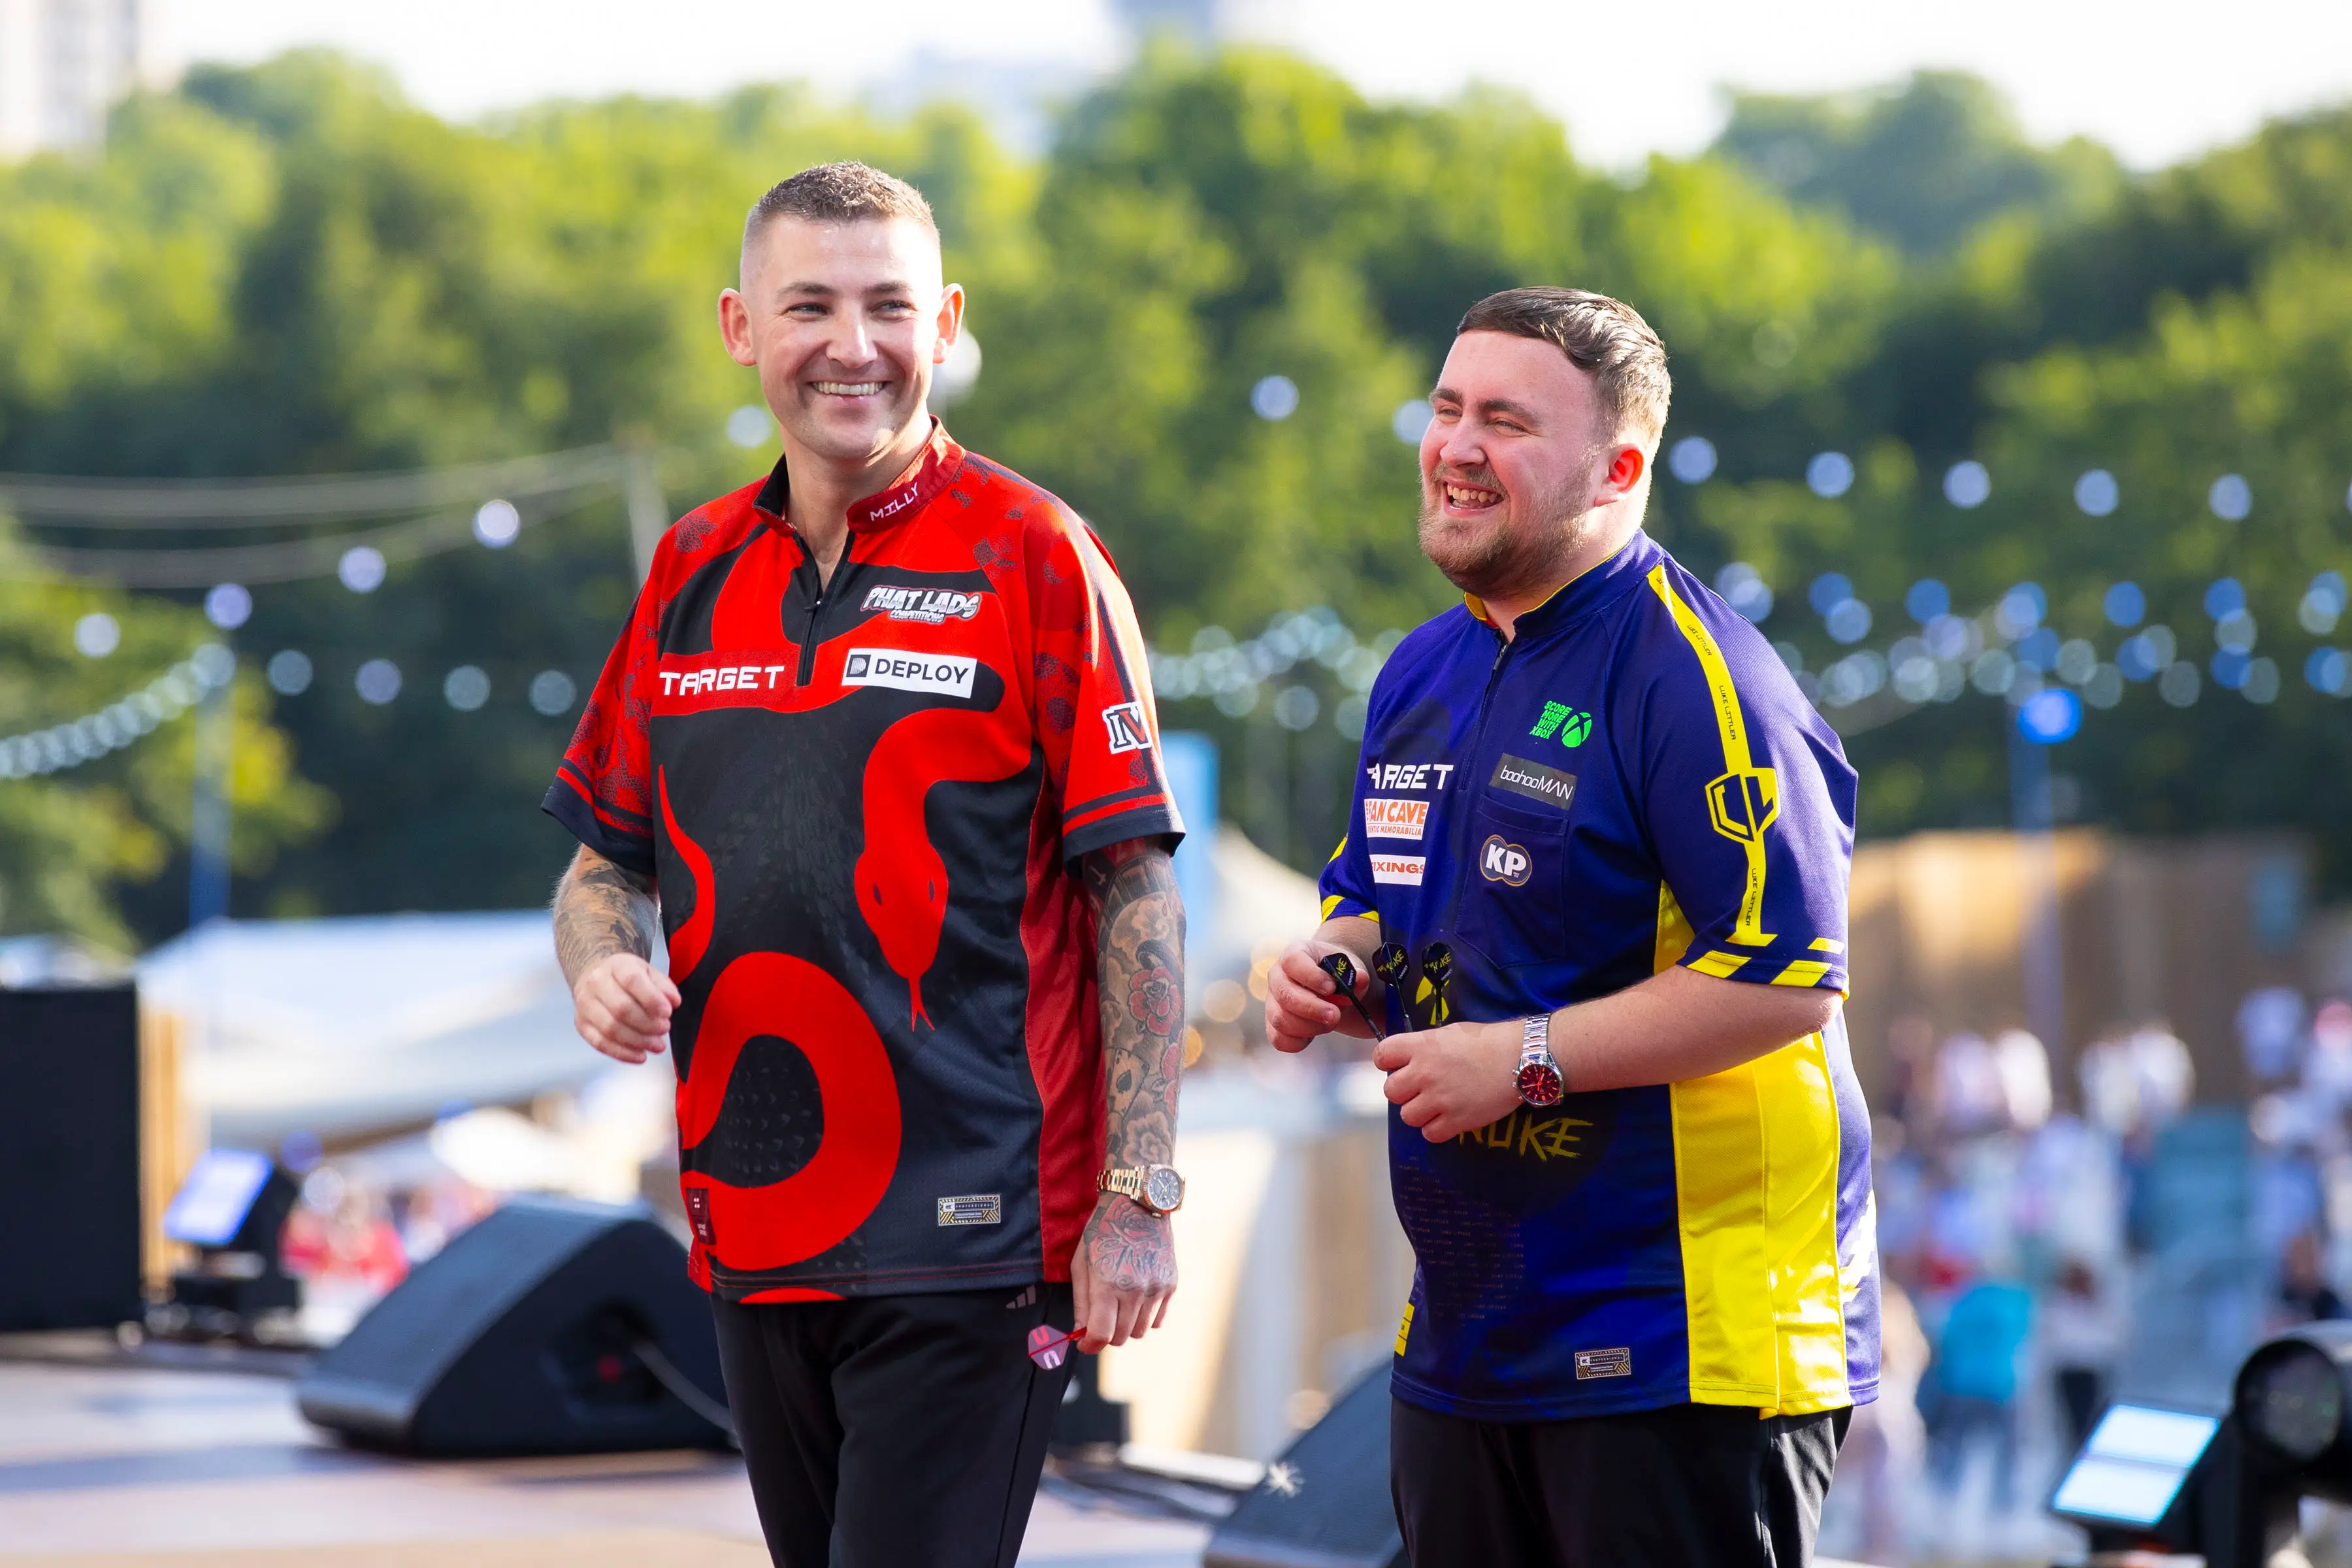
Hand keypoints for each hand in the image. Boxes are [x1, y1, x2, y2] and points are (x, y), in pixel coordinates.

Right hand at [571, 952, 679, 1063]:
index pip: (632, 980)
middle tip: (664, 1029)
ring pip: (610, 1029)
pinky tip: (641, 1056)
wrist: (597, 978)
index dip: (651, 999)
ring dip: (638, 1041)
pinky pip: (600, 1043)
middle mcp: (596, 983)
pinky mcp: (581, 1024)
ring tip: (658, 1045)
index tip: (668, 1012)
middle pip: (620, 1008)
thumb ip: (664, 986)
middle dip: (647, 1024)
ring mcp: (585, 1005)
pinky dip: (623, 1053)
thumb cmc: (627, 979)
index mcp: (616, 966)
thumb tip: (673, 1002)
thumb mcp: (649, 972)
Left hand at [1070, 1192, 1175, 1352]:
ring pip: (1140, 1332)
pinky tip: (1136, 1297)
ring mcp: (1156, 1288)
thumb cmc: (1103, 1233)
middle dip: (1106, 1334)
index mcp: (1108, 1284)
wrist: (1138, 1205)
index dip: (1089, 1345)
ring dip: (1126, 1326)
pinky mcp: (1170, 1285)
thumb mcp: (1081, 1264)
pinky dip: (1144, 1316)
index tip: (1084, 1342)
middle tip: (1099, 1318)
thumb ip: (1082, 1303)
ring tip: (1118, 1304)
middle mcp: (1136, 1290)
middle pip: (1120, 1337)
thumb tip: (1080, 1334)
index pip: (1101, 1335)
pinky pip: (1157, 1320)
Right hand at [1265, 939, 1376, 1051]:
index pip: (1292, 961)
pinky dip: (1298, 1042)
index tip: (1331, 988)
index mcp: (1294, 954)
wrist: (1329, 987)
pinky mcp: (1273, 1023)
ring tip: (1330, 1022)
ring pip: (1280, 1019)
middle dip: (1311, 1009)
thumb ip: (1356, 975)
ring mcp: (1272, 1000)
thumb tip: (1360, 979)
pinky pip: (1278, 1039)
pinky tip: (1314, 1035)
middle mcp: (1277, 976)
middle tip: (1335, 1015)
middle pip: (1284, 994)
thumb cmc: (1336, 974)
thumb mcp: (1349, 969)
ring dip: (1309, 1026)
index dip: (1310, 976)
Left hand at [1373, 1019, 1524, 1141]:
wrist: (1519, 1058)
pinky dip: (1437, 1129)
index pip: (1382, 1056)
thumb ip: (1424, 1046)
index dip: (1387, 1062)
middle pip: (1390, 1091)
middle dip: (1404, 1091)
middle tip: (1421, 1088)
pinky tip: (1448, 1119)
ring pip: (1407, 1116)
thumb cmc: (1487, 1041)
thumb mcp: (1449, 1033)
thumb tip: (1409, 1059)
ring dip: (1419, 1112)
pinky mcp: (1455, 1121)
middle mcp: (1423, 1073)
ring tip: (1436, 1105)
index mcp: (1420, 1046)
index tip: (1397, 1066)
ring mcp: (1438, 1099)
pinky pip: (1429, 1134)